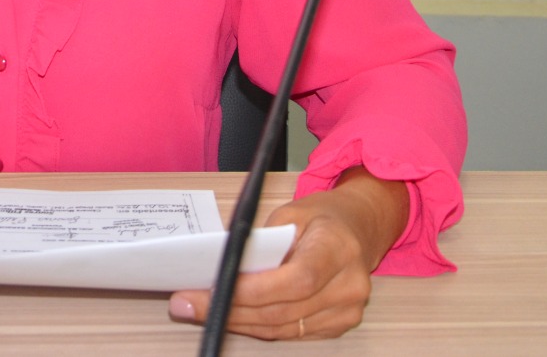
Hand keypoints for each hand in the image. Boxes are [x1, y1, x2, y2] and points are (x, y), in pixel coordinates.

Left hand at [167, 168, 407, 340]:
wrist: (360, 228)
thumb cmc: (322, 217)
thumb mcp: (291, 213)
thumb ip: (261, 241)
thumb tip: (220, 267)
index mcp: (338, 248)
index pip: (296, 280)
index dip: (253, 291)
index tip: (214, 289)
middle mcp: (349, 284)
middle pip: (283, 310)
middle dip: (230, 309)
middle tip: (186, 303)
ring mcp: (347, 310)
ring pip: (281, 328)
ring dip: (237, 321)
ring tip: (198, 310)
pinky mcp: (339, 326)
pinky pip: (289, 333)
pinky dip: (257, 325)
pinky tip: (230, 315)